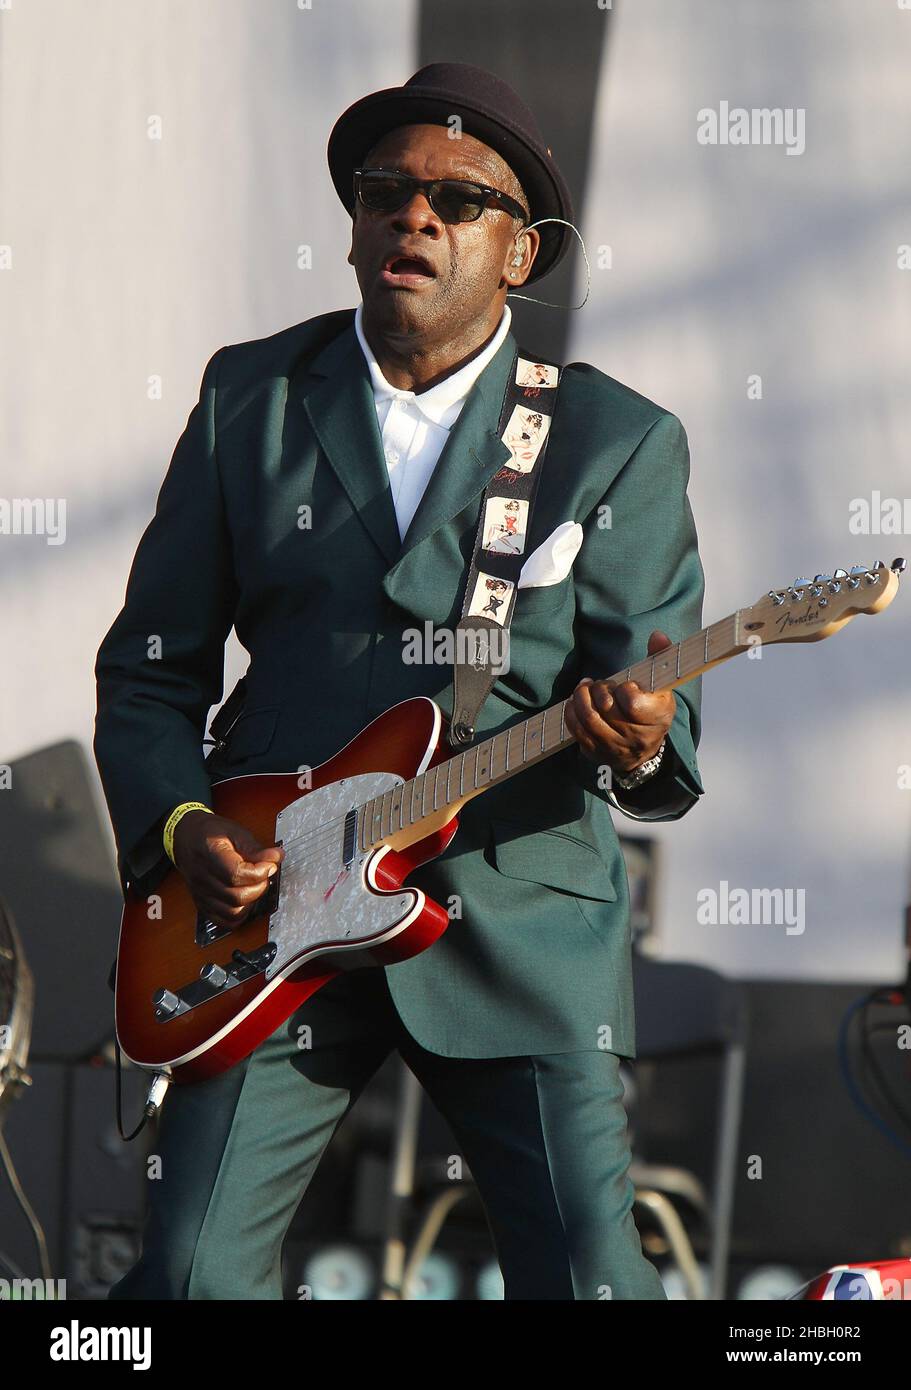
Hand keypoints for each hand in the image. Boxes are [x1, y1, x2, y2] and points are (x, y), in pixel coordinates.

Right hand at [171, 811, 284, 929]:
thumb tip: (276, 857)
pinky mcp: (202, 904)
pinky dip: (240, 915)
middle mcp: (202, 877)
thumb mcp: (234, 832)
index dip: (259, 872)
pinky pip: (224, 920)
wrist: (185, 837)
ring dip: (251, 901)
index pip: (236, 874)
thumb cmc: (209, 833)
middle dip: (259, 886)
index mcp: (210, 854)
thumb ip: (255, 848)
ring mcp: (201, 893)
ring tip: (255, 886)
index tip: (270, 864)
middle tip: (265, 874)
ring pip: (232, 912)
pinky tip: (246, 901)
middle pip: (236, 896)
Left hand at [565, 630, 675, 776]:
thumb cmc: (652, 710)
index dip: (624, 689)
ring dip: (581, 697)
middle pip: (606, 708)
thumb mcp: (661, 686)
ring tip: (584, 688)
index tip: (627, 685)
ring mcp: (614, 747)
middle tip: (599, 683)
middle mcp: (636, 737)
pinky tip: (575, 701)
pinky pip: (577, 731)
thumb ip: (659, 658)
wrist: (643, 749)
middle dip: (598, 689)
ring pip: (588, 719)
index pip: (632, 703)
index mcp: (657, 719)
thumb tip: (657, 635)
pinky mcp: (595, 752)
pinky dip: (571, 712)